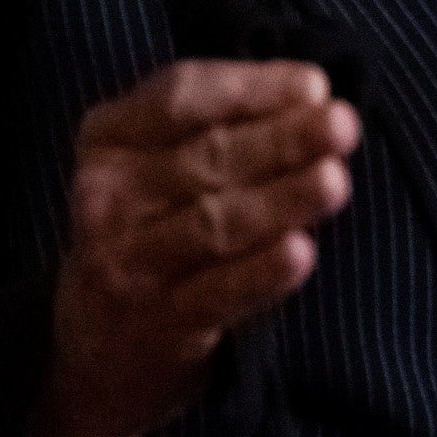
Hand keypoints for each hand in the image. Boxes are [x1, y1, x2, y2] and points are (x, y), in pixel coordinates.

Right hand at [18, 60, 359, 436]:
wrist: (94, 351)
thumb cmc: (149, 233)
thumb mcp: (154, 168)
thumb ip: (218, 127)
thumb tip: (313, 96)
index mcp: (108, 137)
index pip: (182, 97)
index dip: (252, 88)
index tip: (315, 85)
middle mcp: (107, 194)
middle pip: (206, 157)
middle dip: (282, 139)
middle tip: (342, 125)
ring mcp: (126, 262)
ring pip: (216, 222)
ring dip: (282, 199)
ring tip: (334, 180)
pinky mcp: (157, 323)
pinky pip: (219, 292)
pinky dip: (262, 272)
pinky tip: (302, 253)